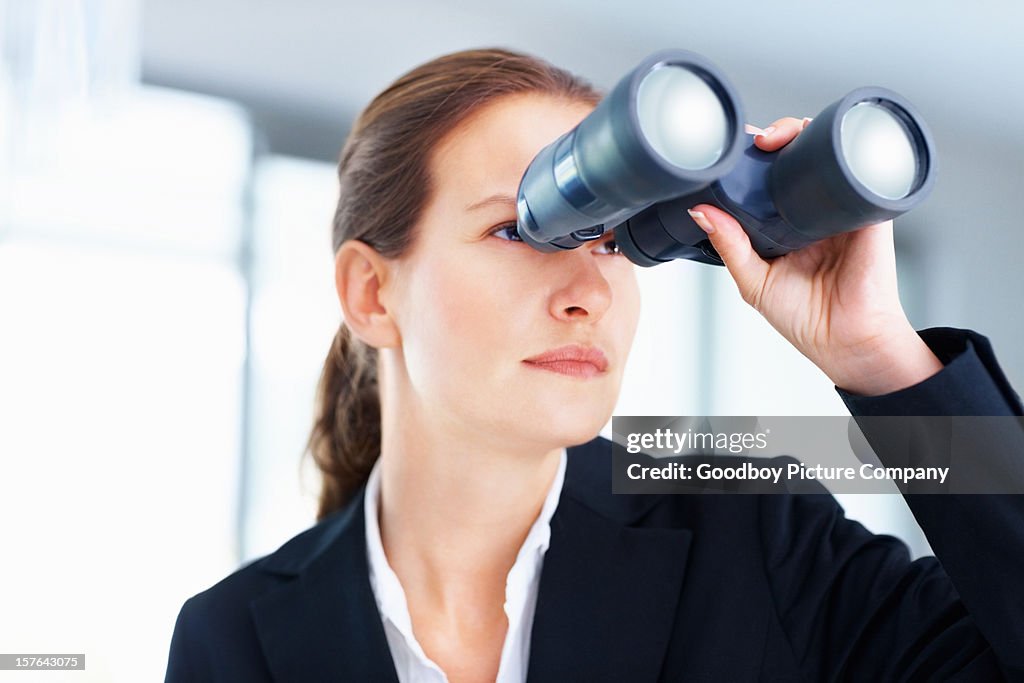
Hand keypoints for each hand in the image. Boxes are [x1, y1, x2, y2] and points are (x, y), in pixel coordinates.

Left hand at [687, 117, 942, 396]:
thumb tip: (700, 211)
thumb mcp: (754, 281)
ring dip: (804, 133)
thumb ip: (729, 245)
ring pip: (826, 152)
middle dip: (777, 135)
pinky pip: (860, 168)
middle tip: (755, 140)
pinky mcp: (868, 207)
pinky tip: (822, 140)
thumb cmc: (804, 317)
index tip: (731, 149)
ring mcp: (841, 205)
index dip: (752, 158)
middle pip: (797, 156)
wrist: (846, 340)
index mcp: (785, 223)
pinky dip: (843, 148)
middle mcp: (813, 209)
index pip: (768, 177)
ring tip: (778, 138)